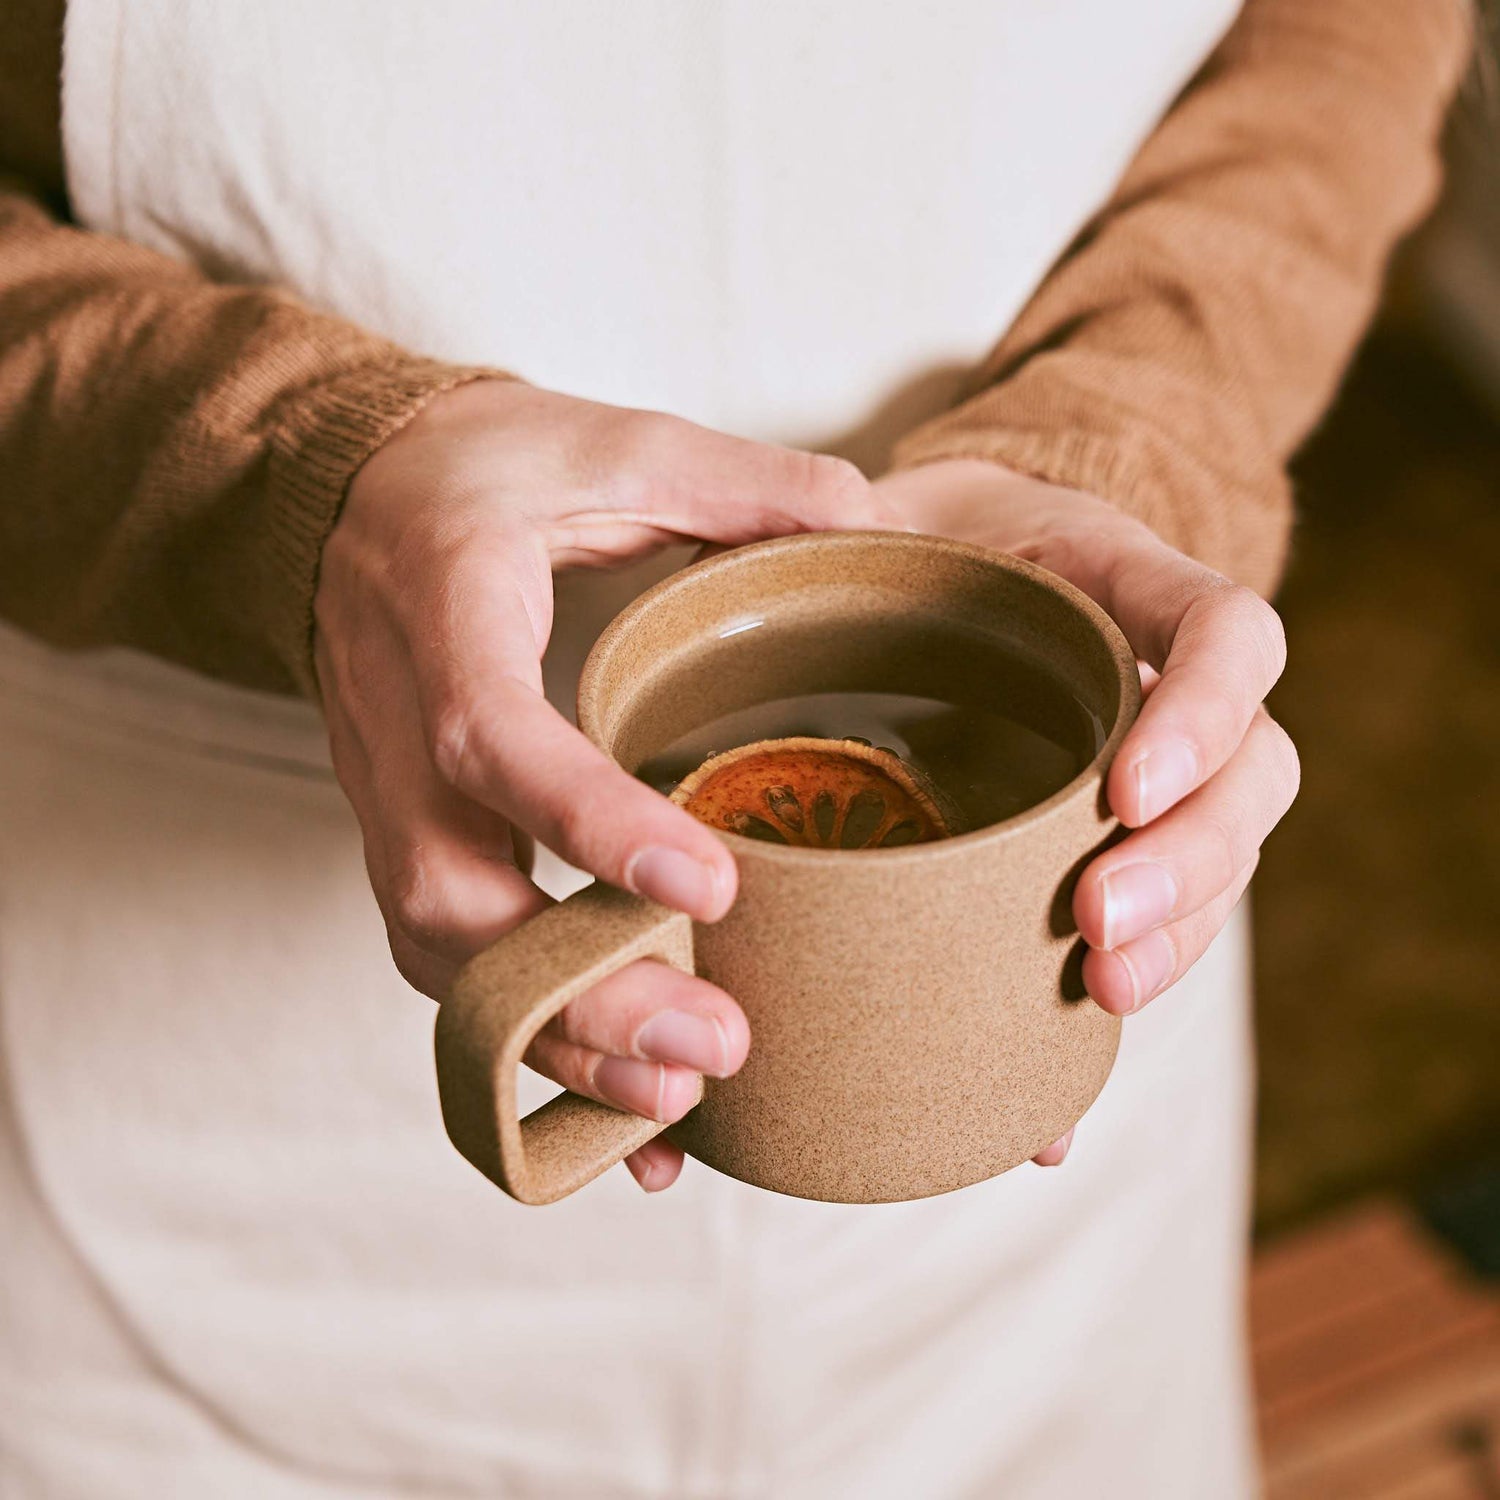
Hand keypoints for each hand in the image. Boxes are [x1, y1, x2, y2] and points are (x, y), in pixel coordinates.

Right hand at [314, 380, 896, 1189]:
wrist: (354, 499)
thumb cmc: (486, 470)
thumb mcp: (611, 441)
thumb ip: (740, 483)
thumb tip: (876, 530)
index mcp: (443, 609)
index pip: (489, 734)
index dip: (583, 819)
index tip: (709, 887)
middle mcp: (391, 724)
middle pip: (447, 892)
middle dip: (573, 985)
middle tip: (715, 1042)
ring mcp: (384, 796)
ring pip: (436, 956)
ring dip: (549, 1041)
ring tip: (680, 1101)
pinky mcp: (405, 838)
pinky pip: (444, 968)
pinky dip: (524, 1048)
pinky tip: (618, 1120)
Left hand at [876, 460, 1299, 1164]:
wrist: (947, 565)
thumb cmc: (921, 540)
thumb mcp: (893, 506)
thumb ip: (853, 519)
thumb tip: (819, 529)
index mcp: (1130, 584)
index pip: (1226, 634)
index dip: (1201, 711)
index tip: (1124, 790)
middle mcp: (1166, 685)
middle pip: (1254, 772)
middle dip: (1193, 859)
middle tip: (1100, 928)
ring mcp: (1156, 771)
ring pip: (1225, 860)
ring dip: (1176, 939)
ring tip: (1096, 996)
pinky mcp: (1111, 846)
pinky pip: (1148, 928)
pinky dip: (1109, 1012)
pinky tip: (1056, 1106)